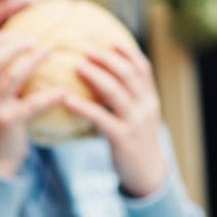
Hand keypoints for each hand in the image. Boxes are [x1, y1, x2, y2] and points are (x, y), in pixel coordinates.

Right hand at [0, 32, 67, 177]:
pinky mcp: (7, 123)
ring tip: (49, 52)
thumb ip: (2, 82)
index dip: (2, 38)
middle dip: (16, 44)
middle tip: (36, 41)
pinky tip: (63, 92)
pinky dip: (48, 96)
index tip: (21, 32)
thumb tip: (28, 57)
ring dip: (32, 60)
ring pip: (11, 76)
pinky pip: (30, 105)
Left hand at [61, 44, 167, 197]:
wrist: (147, 176)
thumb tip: (101, 83)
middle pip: (128, 75)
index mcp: (150, 100)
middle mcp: (145, 107)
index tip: (111, 40)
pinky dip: (84, 107)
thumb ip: (125, 101)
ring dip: (96, 76)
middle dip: (107, 59)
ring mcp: (135, 122)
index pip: (142, 69)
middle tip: (85, 49)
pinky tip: (67, 100)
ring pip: (116, 92)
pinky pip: (101, 118)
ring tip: (77, 66)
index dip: (128, 53)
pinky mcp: (122, 139)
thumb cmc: (135, 145)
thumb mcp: (136, 119)